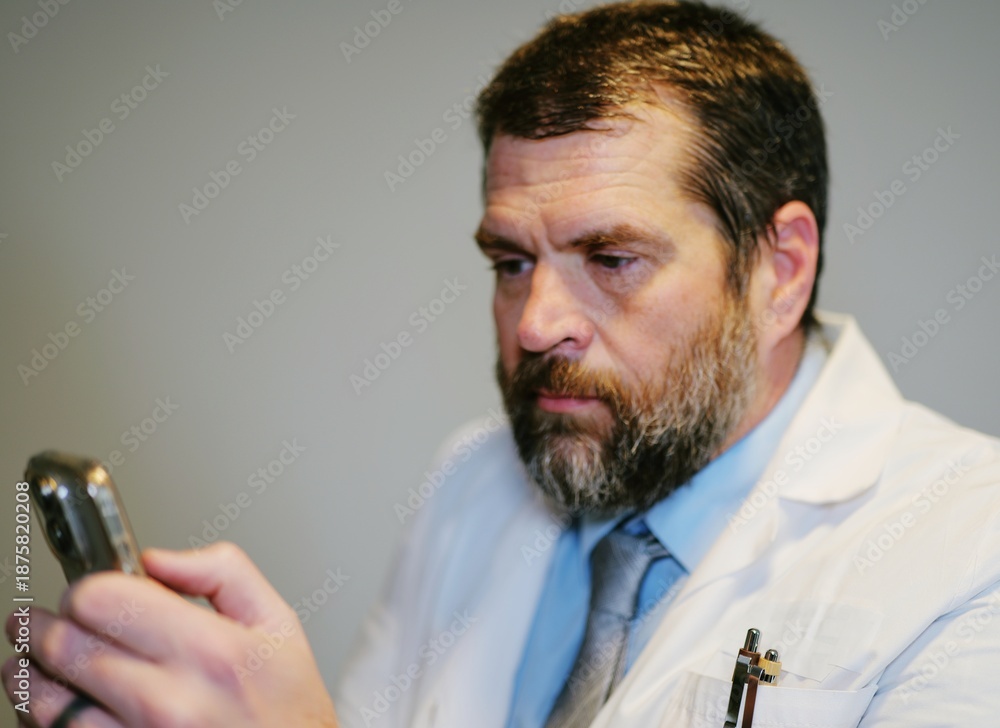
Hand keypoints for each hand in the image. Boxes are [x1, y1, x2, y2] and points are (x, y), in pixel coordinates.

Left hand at [3, 542, 338, 726]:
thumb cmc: (287, 707)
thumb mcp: (278, 623)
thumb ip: (223, 572)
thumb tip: (157, 559)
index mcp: (210, 650)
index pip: (103, 599)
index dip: (87, 588)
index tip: (91, 591)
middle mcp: (170, 702)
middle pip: (64, 646)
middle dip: (44, 627)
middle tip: (37, 621)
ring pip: (48, 703)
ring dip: (34, 677)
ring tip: (34, 662)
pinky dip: (46, 721)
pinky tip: (57, 706)